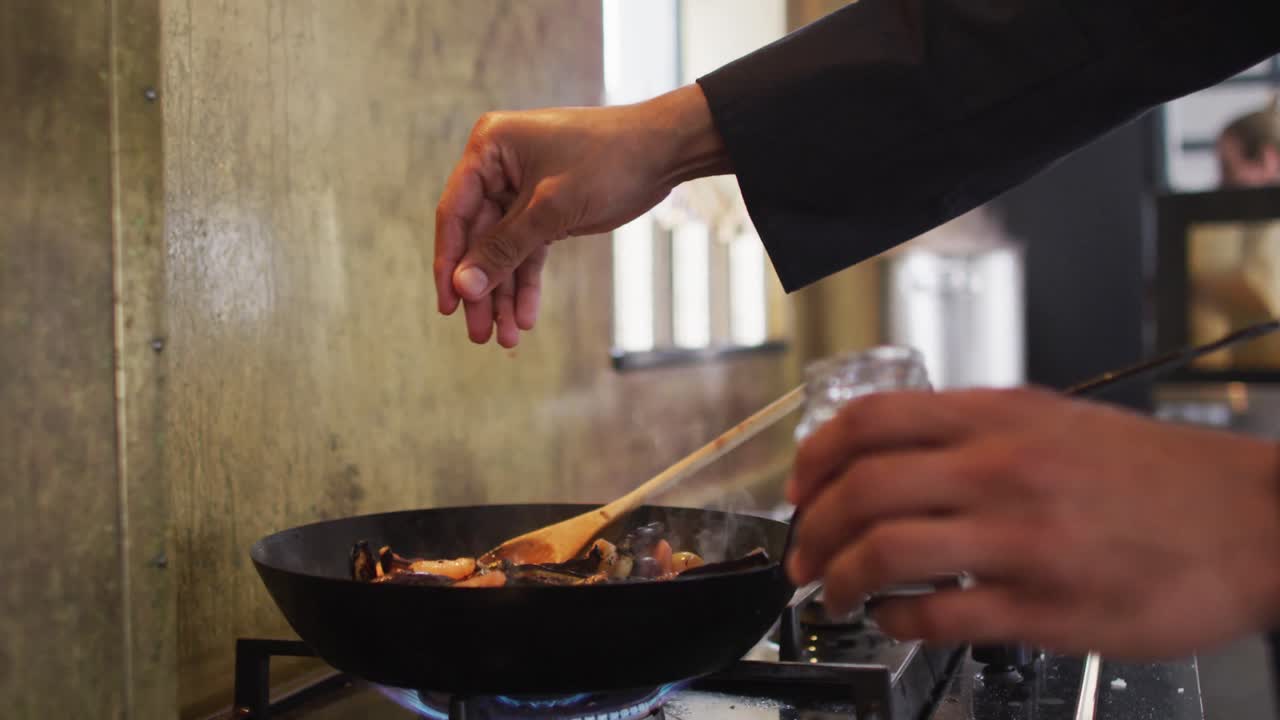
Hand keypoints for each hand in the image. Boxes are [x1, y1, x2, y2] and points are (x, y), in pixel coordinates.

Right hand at [434, 85, 728, 346]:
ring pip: (505, 250)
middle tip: (479, 335)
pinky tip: (525, 316)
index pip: (455, 213)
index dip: (449, 263)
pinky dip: (527, 282)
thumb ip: (504, 249)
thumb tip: (463, 287)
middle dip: (482, 288)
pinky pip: (529, 250)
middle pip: (479, 238)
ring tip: (506, 338)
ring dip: (504, 293)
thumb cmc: (609, 163)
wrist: (666, 150)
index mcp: (489, 148)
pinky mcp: (547, 208)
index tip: (448, 307)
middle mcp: (500, 166)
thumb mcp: (551, 209)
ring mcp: (522, 188)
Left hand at [785, 387, 1279, 659]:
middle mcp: (1000, 470)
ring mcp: (1020, 540)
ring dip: (840, 580)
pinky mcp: (1044, 607)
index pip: (869, 420)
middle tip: (803, 555)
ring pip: (885, 553)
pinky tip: (897, 619)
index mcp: (998, 418)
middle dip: (811, 529)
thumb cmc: (1159, 476)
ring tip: (836, 593)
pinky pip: (938, 615)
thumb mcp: (1057, 421)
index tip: (800, 486)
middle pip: (861, 489)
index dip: (814, 457)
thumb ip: (974, 432)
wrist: (1254, 521)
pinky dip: (897, 620)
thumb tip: (895, 451)